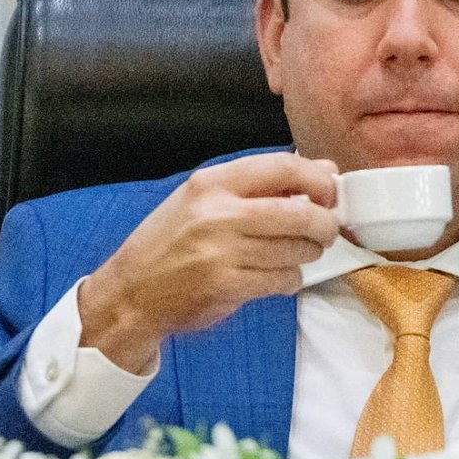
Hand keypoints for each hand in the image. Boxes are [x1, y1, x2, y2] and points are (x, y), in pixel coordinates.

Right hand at [78, 152, 340, 372]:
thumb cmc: (169, 241)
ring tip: (297, 253)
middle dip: (325, 223)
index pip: (284, 167)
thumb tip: (325, 170)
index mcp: (213, 182)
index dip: (318, 179)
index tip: (328, 192)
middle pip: (300, 212)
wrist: (130, 291)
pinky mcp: (227, 286)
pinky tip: (277, 276)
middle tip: (326, 230)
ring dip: (308, 254)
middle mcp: (218, 213)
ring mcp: (222, 251)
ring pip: (297, 249)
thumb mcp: (204, 198)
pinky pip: (282, 279)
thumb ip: (261, 183)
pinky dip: (290, 279)